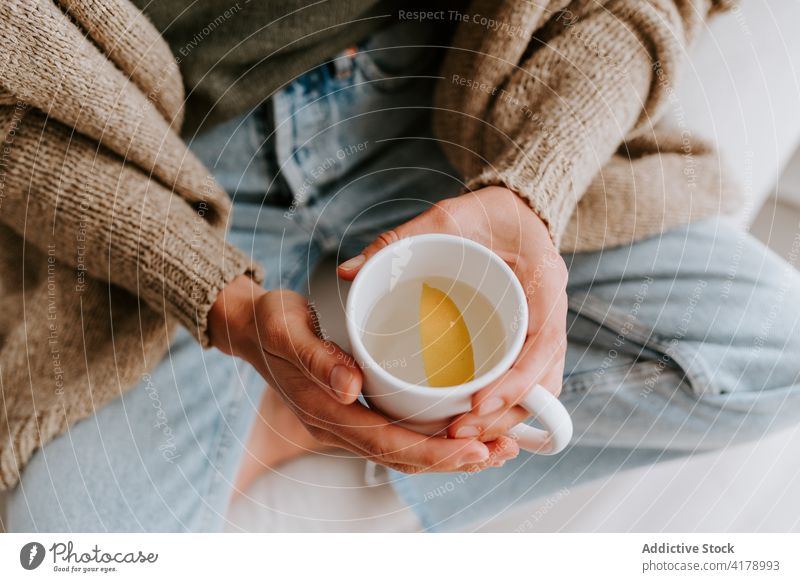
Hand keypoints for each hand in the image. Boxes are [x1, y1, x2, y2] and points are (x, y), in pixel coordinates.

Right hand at [208, 275, 516, 472]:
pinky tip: (461, 428)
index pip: (387, 444)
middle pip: (404, 457)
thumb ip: (318, 358)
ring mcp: (346, 422)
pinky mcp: (354, 412)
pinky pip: (398, 434)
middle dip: (455, 459)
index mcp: (325, 411)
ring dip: (450, 454)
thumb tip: (352, 388)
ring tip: (497, 446)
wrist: (252, 327)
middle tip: (503, 451)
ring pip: (404, 451)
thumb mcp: (287, 328)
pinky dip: (433, 438)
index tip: (476, 449)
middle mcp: (339, 426)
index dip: (434, 452)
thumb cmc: (271, 323)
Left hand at [338, 187, 567, 450]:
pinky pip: (528, 384)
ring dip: (504, 419)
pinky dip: (505, 406)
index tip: (476, 404)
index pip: (543, 343)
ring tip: (458, 435)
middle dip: (503, 415)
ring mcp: (544, 330)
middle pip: (544, 381)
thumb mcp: (446, 217)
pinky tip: (472, 419)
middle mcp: (551, 312)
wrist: (514, 211)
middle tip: (456, 432)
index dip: (515, 381)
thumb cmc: (485, 213)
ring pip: (539, 391)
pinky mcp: (529, 342)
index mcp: (543, 281)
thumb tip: (348, 271)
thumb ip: (401, 240)